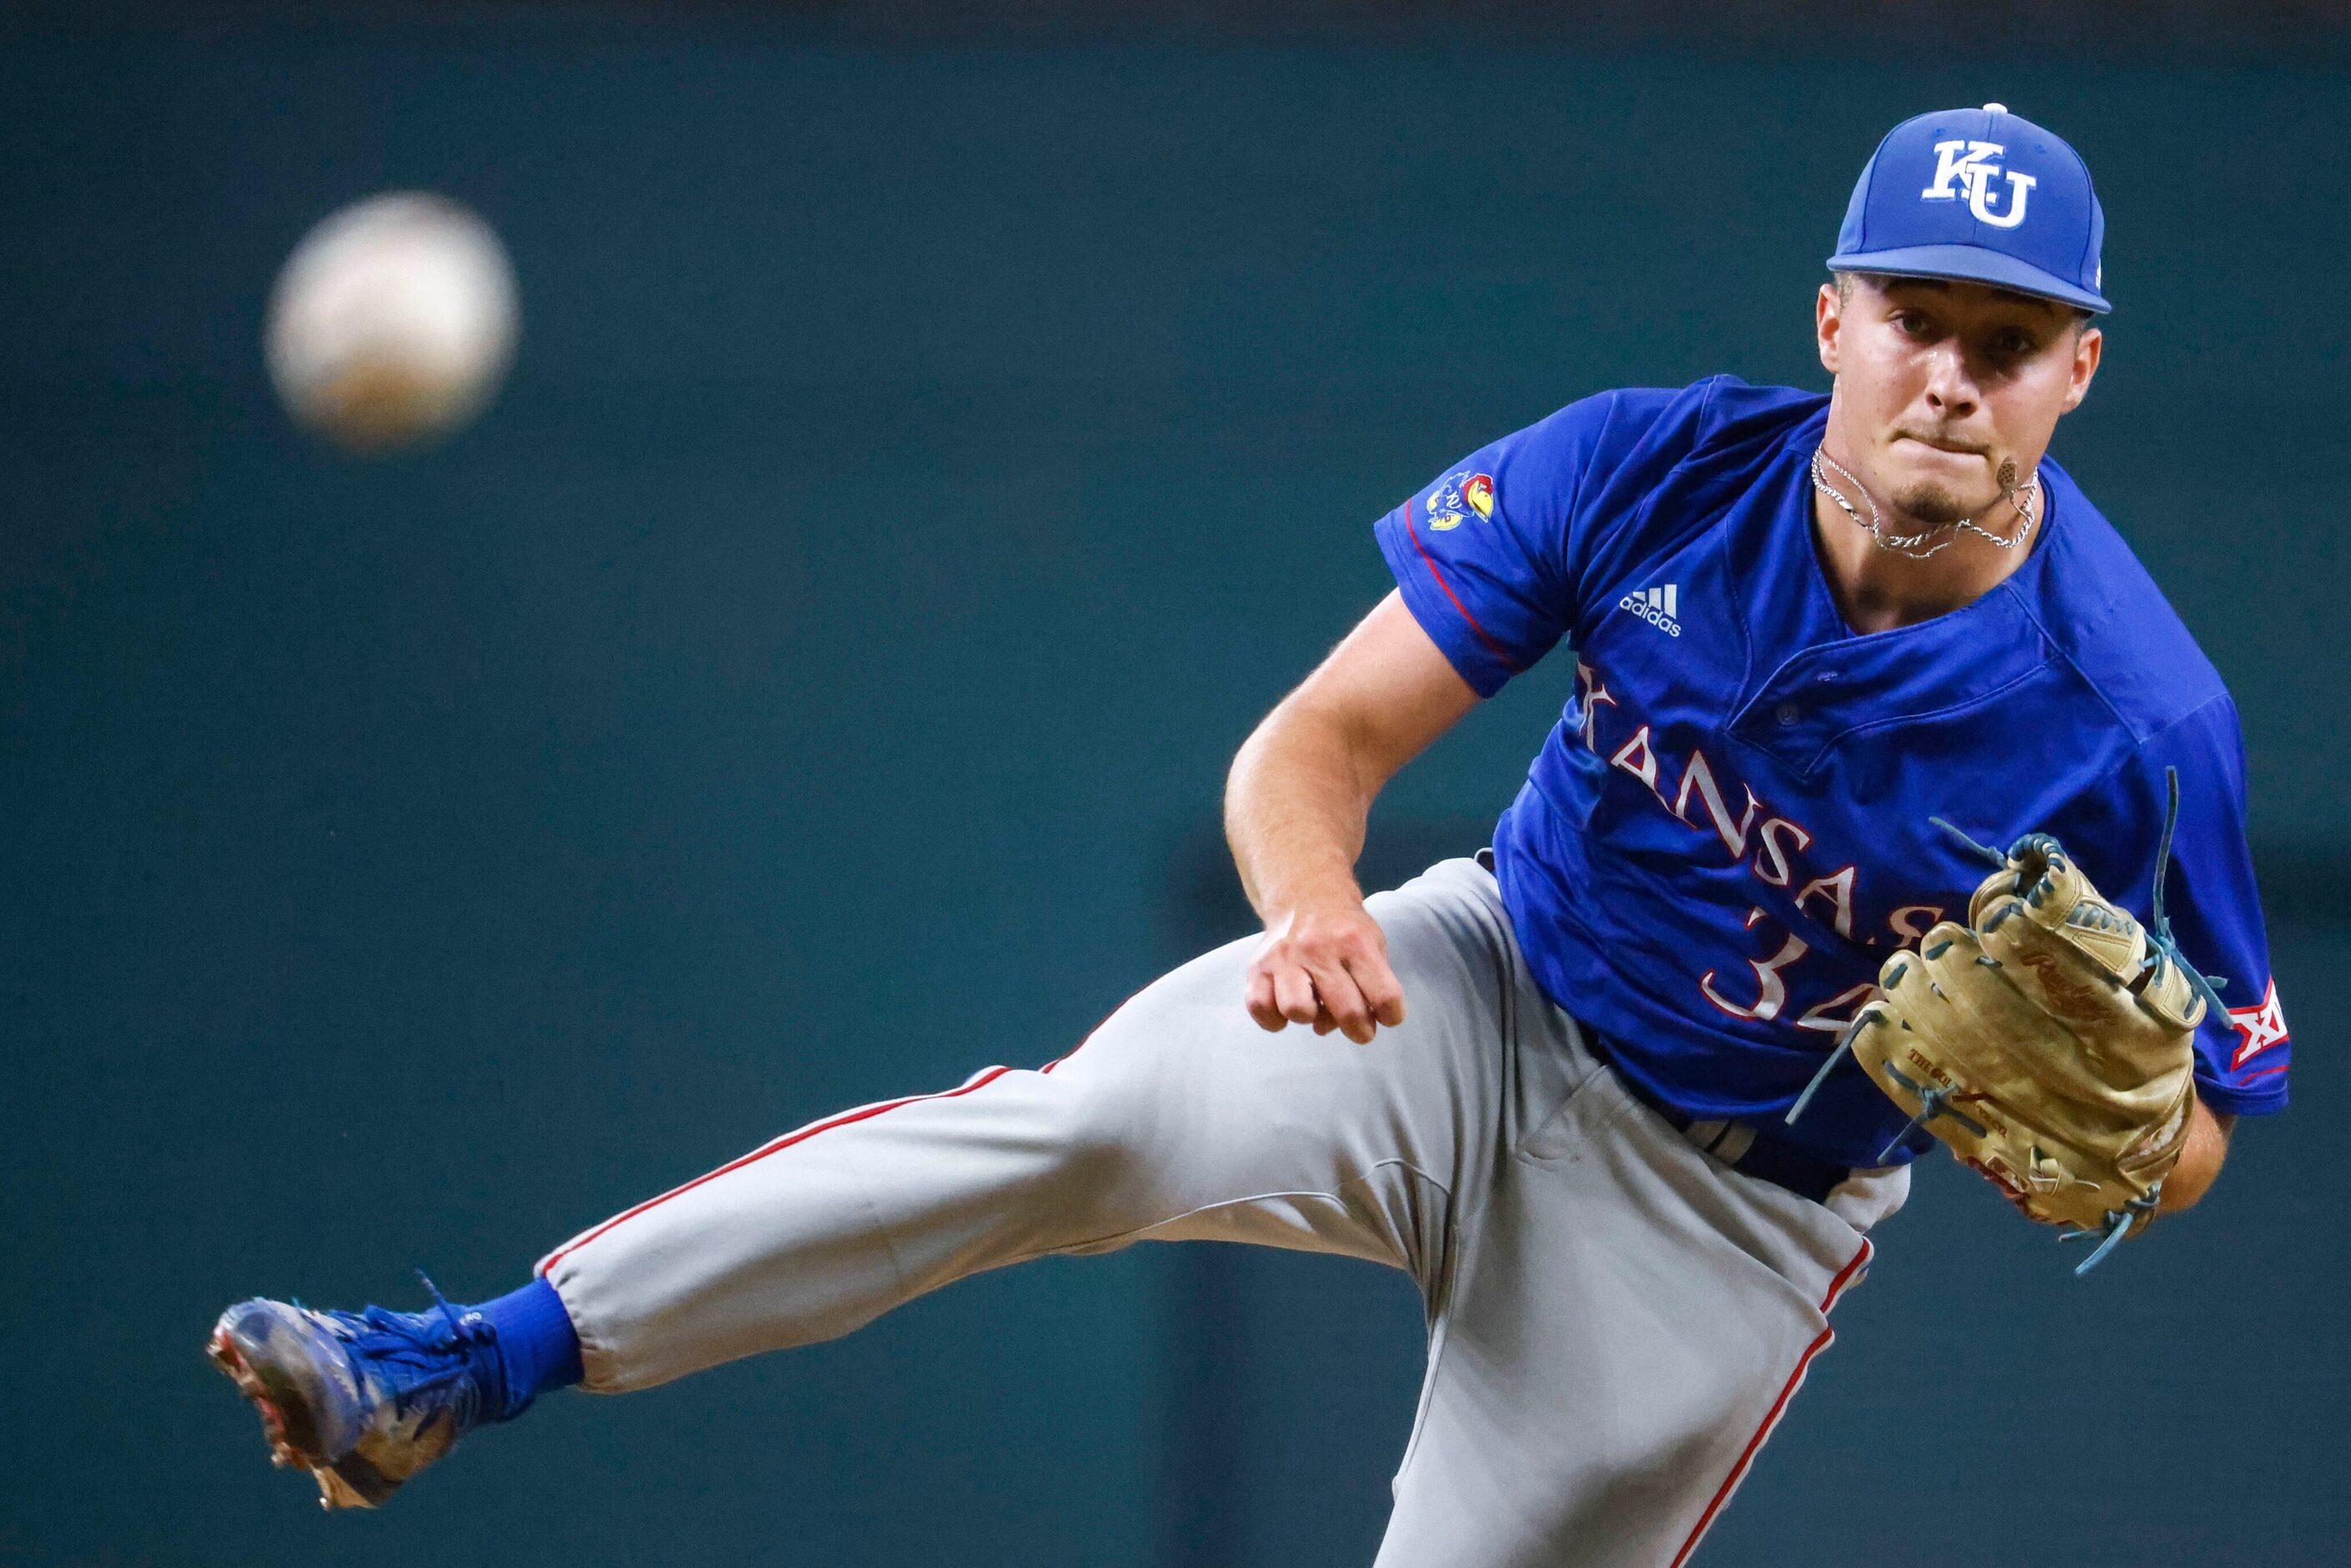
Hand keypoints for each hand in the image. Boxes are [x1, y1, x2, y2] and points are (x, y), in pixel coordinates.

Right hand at [1243, 898, 1406, 1043]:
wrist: (1305, 897)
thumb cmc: (1345, 930)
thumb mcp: (1373, 943)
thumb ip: (1374, 983)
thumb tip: (1357, 1025)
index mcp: (1355, 941)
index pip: (1384, 995)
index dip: (1391, 1016)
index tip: (1387, 1017)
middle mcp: (1318, 949)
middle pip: (1346, 1011)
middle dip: (1360, 1031)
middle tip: (1359, 1028)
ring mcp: (1284, 958)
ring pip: (1297, 1011)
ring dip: (1310, 1018)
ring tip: (1316, 1008)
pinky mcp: (1258, 967)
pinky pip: (1260, 1008)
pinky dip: (1274, 1019)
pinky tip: (1286, 1011)